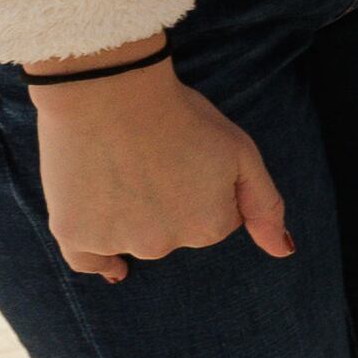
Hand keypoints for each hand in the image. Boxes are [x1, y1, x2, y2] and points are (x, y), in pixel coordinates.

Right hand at [31, 44, 292, 282]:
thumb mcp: (241, 154)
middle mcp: (165, 244)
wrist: (111, 90)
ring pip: (132, 238)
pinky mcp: (73, 233)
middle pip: (173, 231)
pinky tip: (111, 267)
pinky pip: (89, 261)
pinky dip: (99, 259)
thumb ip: (264, 205)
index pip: (215, 218)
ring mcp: (117, 242)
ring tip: (124, 169)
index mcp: (210, 226)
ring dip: (132, 216)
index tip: (190, 157)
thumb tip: (284, 251)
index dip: (206, 186)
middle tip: (154, 157)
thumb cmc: (181, 115)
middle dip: (170, 202)